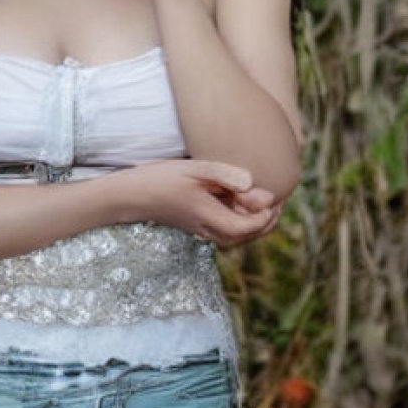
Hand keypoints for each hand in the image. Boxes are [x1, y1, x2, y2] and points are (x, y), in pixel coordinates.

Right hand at [108, 158, 280, 247]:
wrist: (130, 196)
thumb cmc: (160, 178)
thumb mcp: (194, 170)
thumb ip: (225, 175)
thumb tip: (253, 185)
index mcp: (209, 216)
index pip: (247, 227)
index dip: (266, 215)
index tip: (275, 196)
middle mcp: (207, 229)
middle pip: (245, 237)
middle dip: (265, 222)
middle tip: (278, 200)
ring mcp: (200, 230)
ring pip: (236, 236)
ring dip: (253, 223)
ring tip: (263, 202)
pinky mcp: (195, 226)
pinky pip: (224, 231)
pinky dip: (239, 221)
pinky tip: (238, 202)